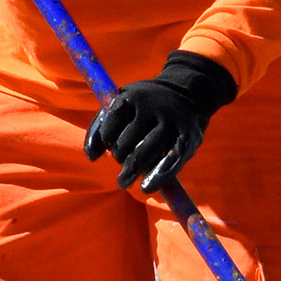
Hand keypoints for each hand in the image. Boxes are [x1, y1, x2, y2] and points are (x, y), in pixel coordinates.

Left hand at [83, 52, 238, 191]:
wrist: (188, 93)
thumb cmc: (145, 104)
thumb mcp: (123, 103)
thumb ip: (102, 125)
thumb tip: (92, 157)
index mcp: (132, 97)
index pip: (109, 127)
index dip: (106, 139)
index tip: (110, 142)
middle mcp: (153, 107)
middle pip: (127, 143)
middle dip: (119, 156)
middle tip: (120, 160)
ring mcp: (171, 122)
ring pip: (146, 153)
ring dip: (132, 171)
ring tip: (123, 181)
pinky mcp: (188, 137)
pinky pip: (170, 162)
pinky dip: (156, 177)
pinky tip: (146, 187)